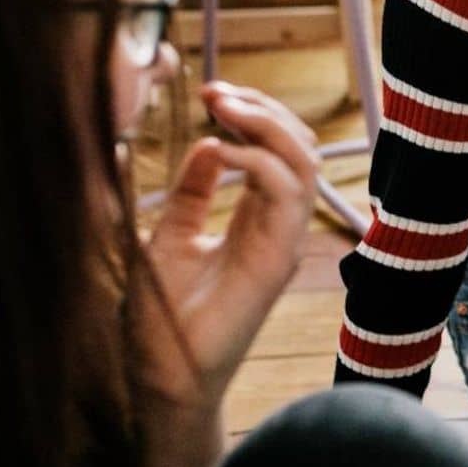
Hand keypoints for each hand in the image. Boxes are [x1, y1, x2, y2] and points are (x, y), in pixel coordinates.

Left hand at [131, 82, 318, 429]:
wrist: (162, 374)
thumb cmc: (162, 316)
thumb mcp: (169, 237)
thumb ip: (190, 193)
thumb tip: (207, 144)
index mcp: (256, 220)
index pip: (278, 151)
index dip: (252, 114)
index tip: (209, 93)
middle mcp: (278, 227)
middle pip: (300, 148)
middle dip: (264, 109)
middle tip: (216, 92)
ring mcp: (283, 241)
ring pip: (305, 163)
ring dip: (267, 125)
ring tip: (223, 108)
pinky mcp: (278, 258)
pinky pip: (288, 193)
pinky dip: (261, 161)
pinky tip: (224, 150)